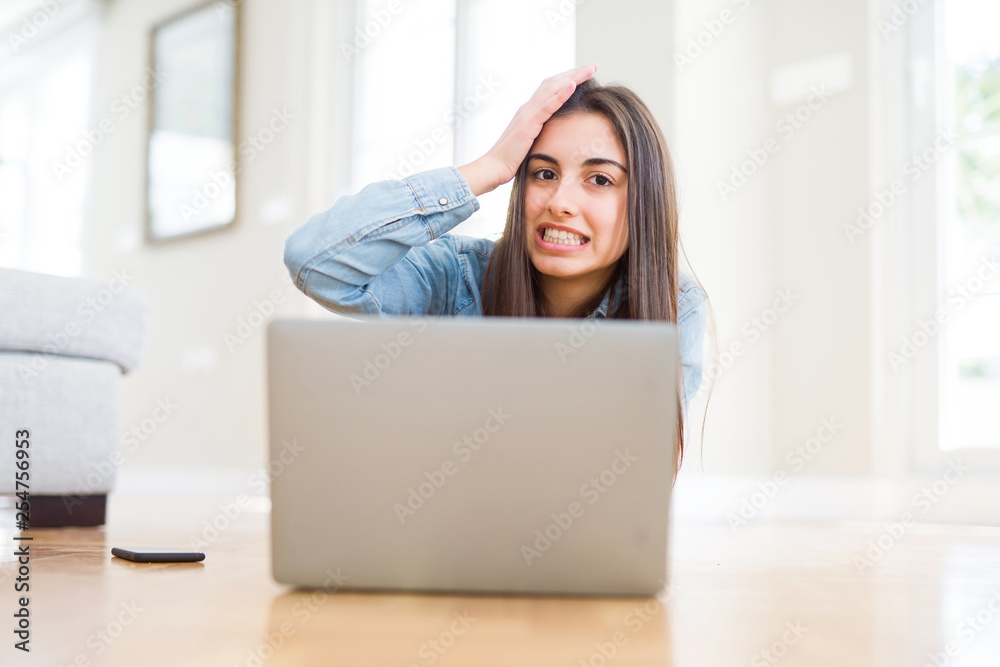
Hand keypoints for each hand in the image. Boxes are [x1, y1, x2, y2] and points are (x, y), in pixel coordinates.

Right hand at [458, 62, 598, 196]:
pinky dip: (561, 94)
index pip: (551, 88)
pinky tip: (574, 85)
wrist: (494, 168)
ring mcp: (527, 114)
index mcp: (529, 112)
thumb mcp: (529, 143)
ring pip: (553, 88)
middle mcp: (528, 108)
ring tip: (590, 69)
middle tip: (593, 65)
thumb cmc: (511, 161)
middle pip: (554, 83)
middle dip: (575, 72)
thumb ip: (540, 134)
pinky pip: (547, 106)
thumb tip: (554, 135)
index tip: (585, 73)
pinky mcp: (528, 124)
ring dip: (573, 77)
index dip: (568, 79)